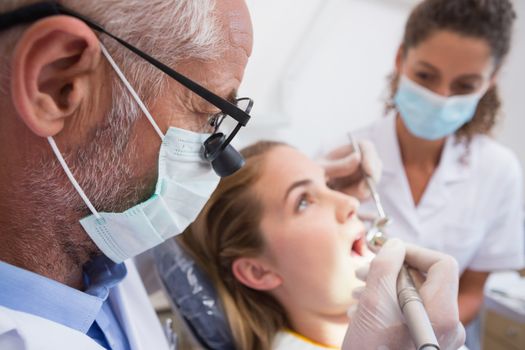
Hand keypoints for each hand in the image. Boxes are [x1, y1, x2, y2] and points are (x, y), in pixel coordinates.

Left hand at [320, 140, 381, 199]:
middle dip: (370, 180)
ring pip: (371, 184)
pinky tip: (341, 197)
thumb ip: (338, 165)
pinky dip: (354, 199)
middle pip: (375, 166)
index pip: (367, 147)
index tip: (369, 172)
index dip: (370, 158)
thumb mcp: (322, 169)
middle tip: (360, 191)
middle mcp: (360, 161)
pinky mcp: (362, 190)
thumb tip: (358, 157)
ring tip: (339, 192)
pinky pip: (365, 196)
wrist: (311, 192)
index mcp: (350, 149)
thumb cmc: (314, 175)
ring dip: (358, 192)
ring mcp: (363, 176)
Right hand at [343, 239, 464, 349]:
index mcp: (440, 313)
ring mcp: (436, 335)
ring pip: (416, 295)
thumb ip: (386, 267)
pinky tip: (365, 308)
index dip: (414, 251)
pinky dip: (389, 303)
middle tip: (366, 271)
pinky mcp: (424, 341)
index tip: (389, 251)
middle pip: (427, 279)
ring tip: (360, 290)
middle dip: (393, 270)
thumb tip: (395, 246)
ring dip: (386, 286)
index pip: (442, 264)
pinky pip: (412, 312)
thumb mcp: (373, 303)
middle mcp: (446, 324)